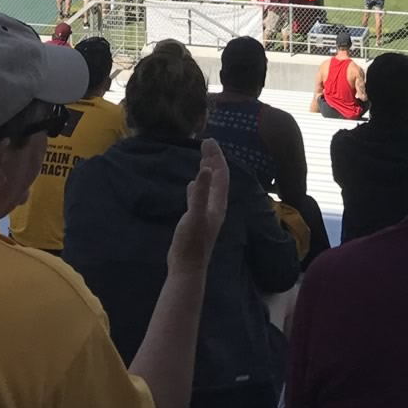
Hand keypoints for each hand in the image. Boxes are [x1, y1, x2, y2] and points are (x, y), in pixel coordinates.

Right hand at [166, 138, 229, 274]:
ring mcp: (207, 213)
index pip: (220, 174)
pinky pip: (200, 196)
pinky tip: (191, 184)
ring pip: (210, 186)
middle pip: (217, 178)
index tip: (208, 141)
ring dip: (207, 171)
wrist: (187, 266)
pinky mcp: (197, 219)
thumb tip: (206, 170)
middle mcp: (215, 206)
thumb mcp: (194, 215)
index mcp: (217, 203)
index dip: (216, 156)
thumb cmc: (191, 242)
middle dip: (213, 160)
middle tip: (205, 143)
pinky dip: (198, 186)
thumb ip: (199, 193)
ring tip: (202, 159)